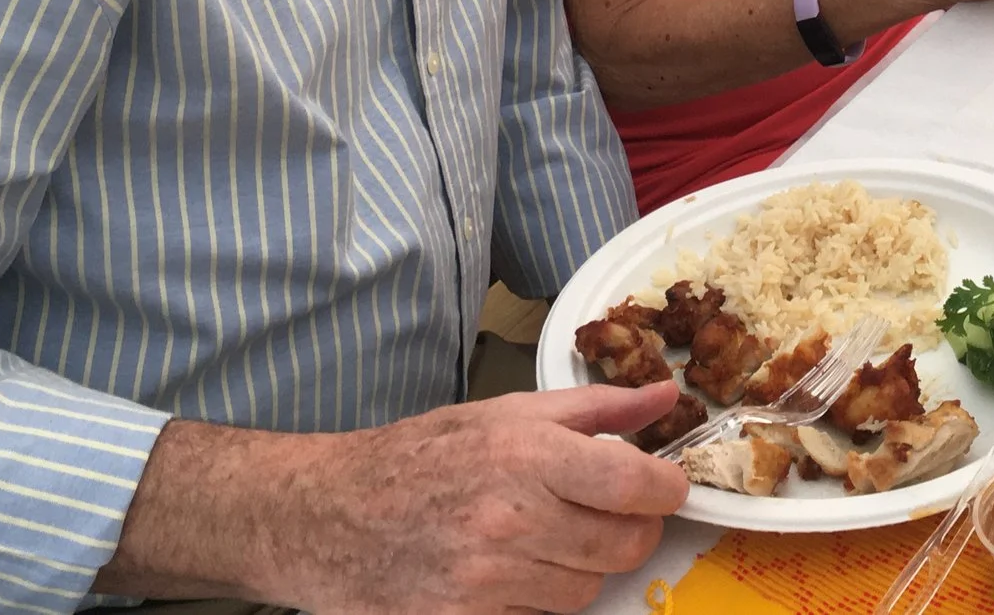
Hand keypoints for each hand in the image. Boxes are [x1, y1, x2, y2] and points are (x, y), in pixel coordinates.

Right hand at [275, 383, 688, 613]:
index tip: (663, 484)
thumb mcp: (506, 413)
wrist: (328, 515)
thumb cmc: (420, 456)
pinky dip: (540, 595)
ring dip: (584, 565)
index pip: (635, 487)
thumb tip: (666, 398)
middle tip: (608, 510)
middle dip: (631, 527)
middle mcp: (511, 519)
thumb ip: (597, 408)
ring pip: (588, 588)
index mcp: (526, 455)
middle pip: (625, 545)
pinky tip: (513, 568)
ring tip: (548, 535)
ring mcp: (487, 579)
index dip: (666, 488)